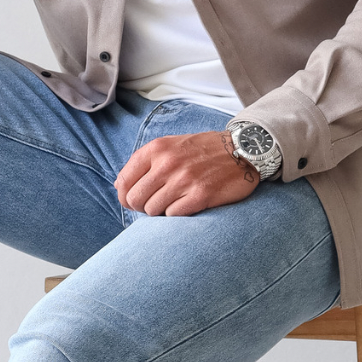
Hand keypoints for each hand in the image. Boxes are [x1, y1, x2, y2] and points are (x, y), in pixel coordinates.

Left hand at [114, 130, 261, 215]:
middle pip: (135, 199)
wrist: (242, 150)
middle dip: (142, 207)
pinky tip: (187, 204)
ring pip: (153, 210)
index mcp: (157, 149)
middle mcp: (168, 162)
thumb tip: (119, 186)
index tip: (134, 201)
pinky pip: (173, 215)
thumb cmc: (202, 150)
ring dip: (161, 211)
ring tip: (174, 202)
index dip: (125, 197)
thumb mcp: (170, 146)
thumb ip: (144, 163)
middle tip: (155, 204)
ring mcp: (184, 179)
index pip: (124, 181)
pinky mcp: (200, 195)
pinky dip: (177, 214)